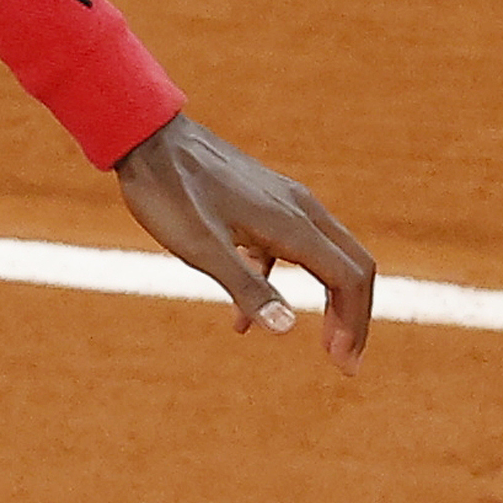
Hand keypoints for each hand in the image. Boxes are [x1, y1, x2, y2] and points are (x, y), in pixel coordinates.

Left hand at [113, 115, 375, 369]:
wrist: (148, 137)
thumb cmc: (170, 193)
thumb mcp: (201, 248)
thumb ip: (245, 287)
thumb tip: (287, 328)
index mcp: (293, 223)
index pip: (348, 277)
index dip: (354, 324)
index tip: (344, 365)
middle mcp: (300, 209)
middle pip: (351, 266)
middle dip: (354, 315)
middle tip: (345, 361)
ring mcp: (284, 202)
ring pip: (325, 256)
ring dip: (328, 300)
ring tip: (319, 341)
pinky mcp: (263, 201)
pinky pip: (289, 247)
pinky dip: (282, 283)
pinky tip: (244, 317)